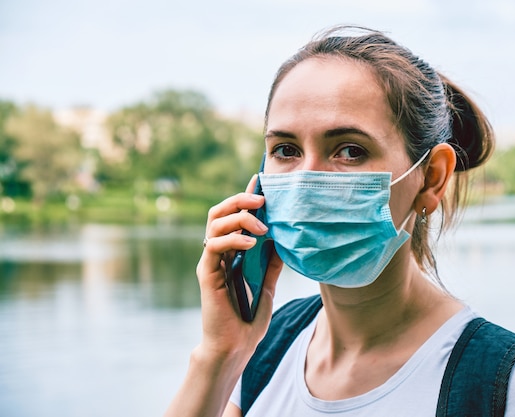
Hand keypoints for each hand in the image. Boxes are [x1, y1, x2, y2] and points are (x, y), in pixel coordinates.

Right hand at [195, 174, 282, 363]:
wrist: (236, 346)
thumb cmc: (249, 317)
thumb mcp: (268, 284)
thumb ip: (272, 262)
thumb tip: (284, 239)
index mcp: (230, 252)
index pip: (234, 216)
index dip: (245, 197)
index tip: (259, 180)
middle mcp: (217, 253)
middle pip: (218, 213)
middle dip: (239, 200)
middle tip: (261, 200)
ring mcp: (210, 262)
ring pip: (214, 224)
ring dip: (239, 218)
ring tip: (262, 226)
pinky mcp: (207, 274)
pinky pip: (214, 246)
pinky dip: (233, 239)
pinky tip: (252, 243)